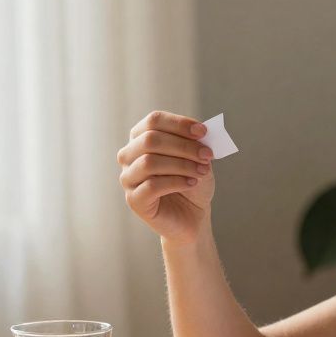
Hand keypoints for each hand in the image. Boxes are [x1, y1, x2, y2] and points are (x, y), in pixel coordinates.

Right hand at [118, 110, 215, 243]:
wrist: (192, 216)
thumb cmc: (192, 183)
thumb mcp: (198, 158)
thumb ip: (196, 143)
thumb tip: (201, 133)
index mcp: (141, 138)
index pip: (154, 120)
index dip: (179, 124)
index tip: (203, 132)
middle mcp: (129, 155)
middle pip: (150, 139)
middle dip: (183, 146)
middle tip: (207, 155)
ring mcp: (128, 178)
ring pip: (149, 162)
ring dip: (181, 165)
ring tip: (201, 171)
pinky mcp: (134, 200)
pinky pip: (152, 186)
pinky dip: (176, 182)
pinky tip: (191, 184)